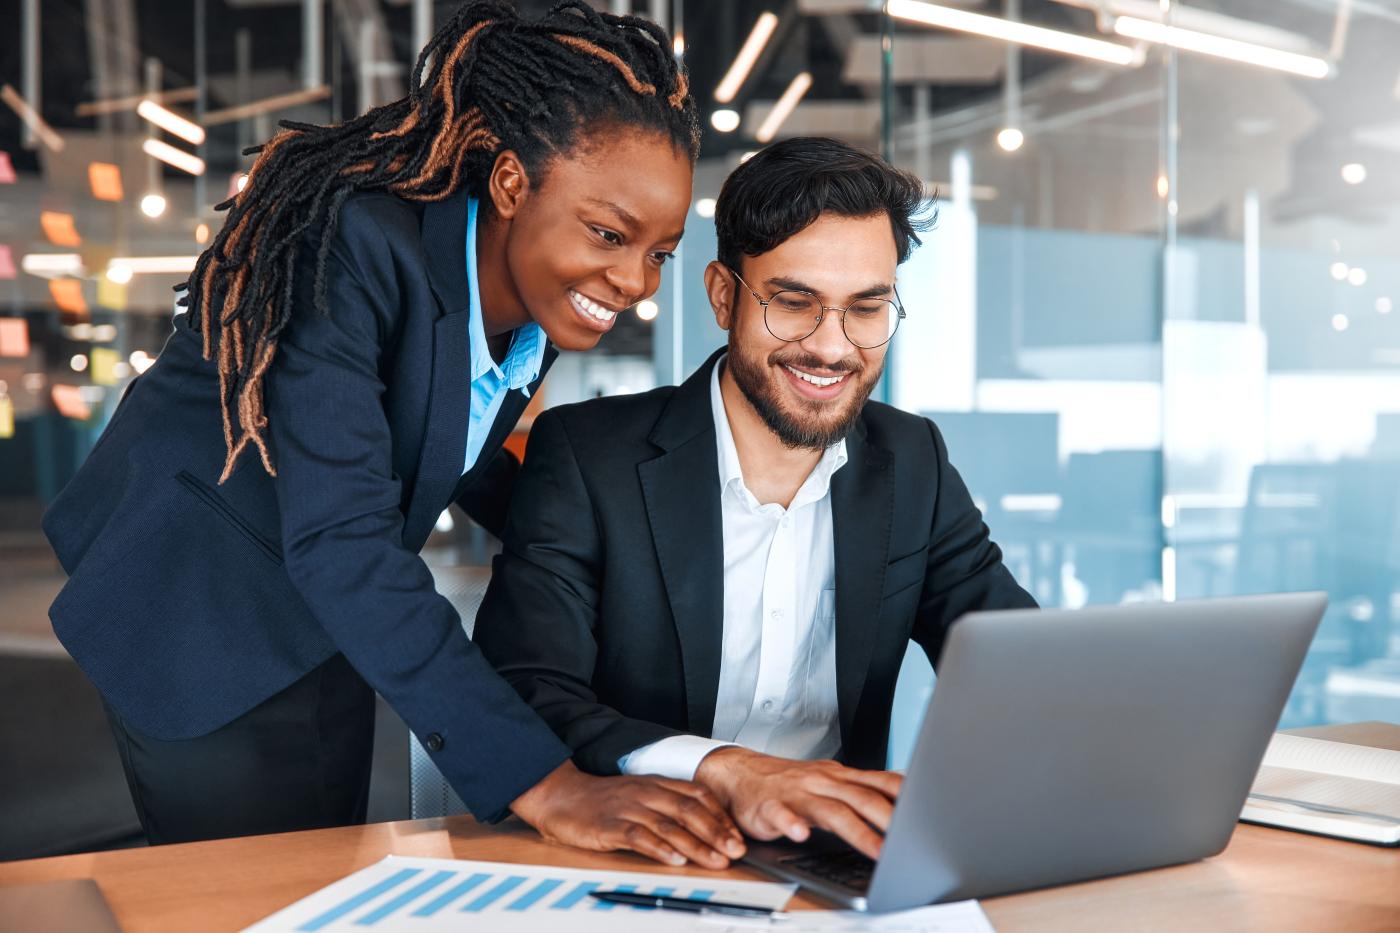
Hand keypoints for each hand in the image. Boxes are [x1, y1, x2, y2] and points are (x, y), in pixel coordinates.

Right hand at [510, 761, 746, 868]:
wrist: (560, 795)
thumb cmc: (602, 800)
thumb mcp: (640, 794)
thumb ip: (668, 806)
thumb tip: (703, 827)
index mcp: (657, 784)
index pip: (698, 795)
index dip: (721, 816)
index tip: (737, 836)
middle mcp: (647, 793)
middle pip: (689, 810)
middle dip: (717, 832)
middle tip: (736, 850)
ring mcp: (629, 808)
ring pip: (669, 825)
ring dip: (696, 844)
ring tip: (715, 860)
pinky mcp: (610, 825)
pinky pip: (639, 835)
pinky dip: (659, 848)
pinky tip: (674, 859)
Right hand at [694, 747, 901, 859]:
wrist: (739, 772)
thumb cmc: (788, 783)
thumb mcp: (829, 783)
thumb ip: (861, 790)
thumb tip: (901, 795)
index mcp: (839, 777)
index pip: (879, 781)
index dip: (905, 795)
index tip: (929, 808)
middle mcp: (822, 782)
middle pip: (862, 797)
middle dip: (890, 818)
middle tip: (912, 840)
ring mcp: (796, 793)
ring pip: (831, 811)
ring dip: (858, 831)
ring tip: (878, 851)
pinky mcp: (769, 807)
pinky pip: (782, 815)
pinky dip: (792, 825)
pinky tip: (802, 836)